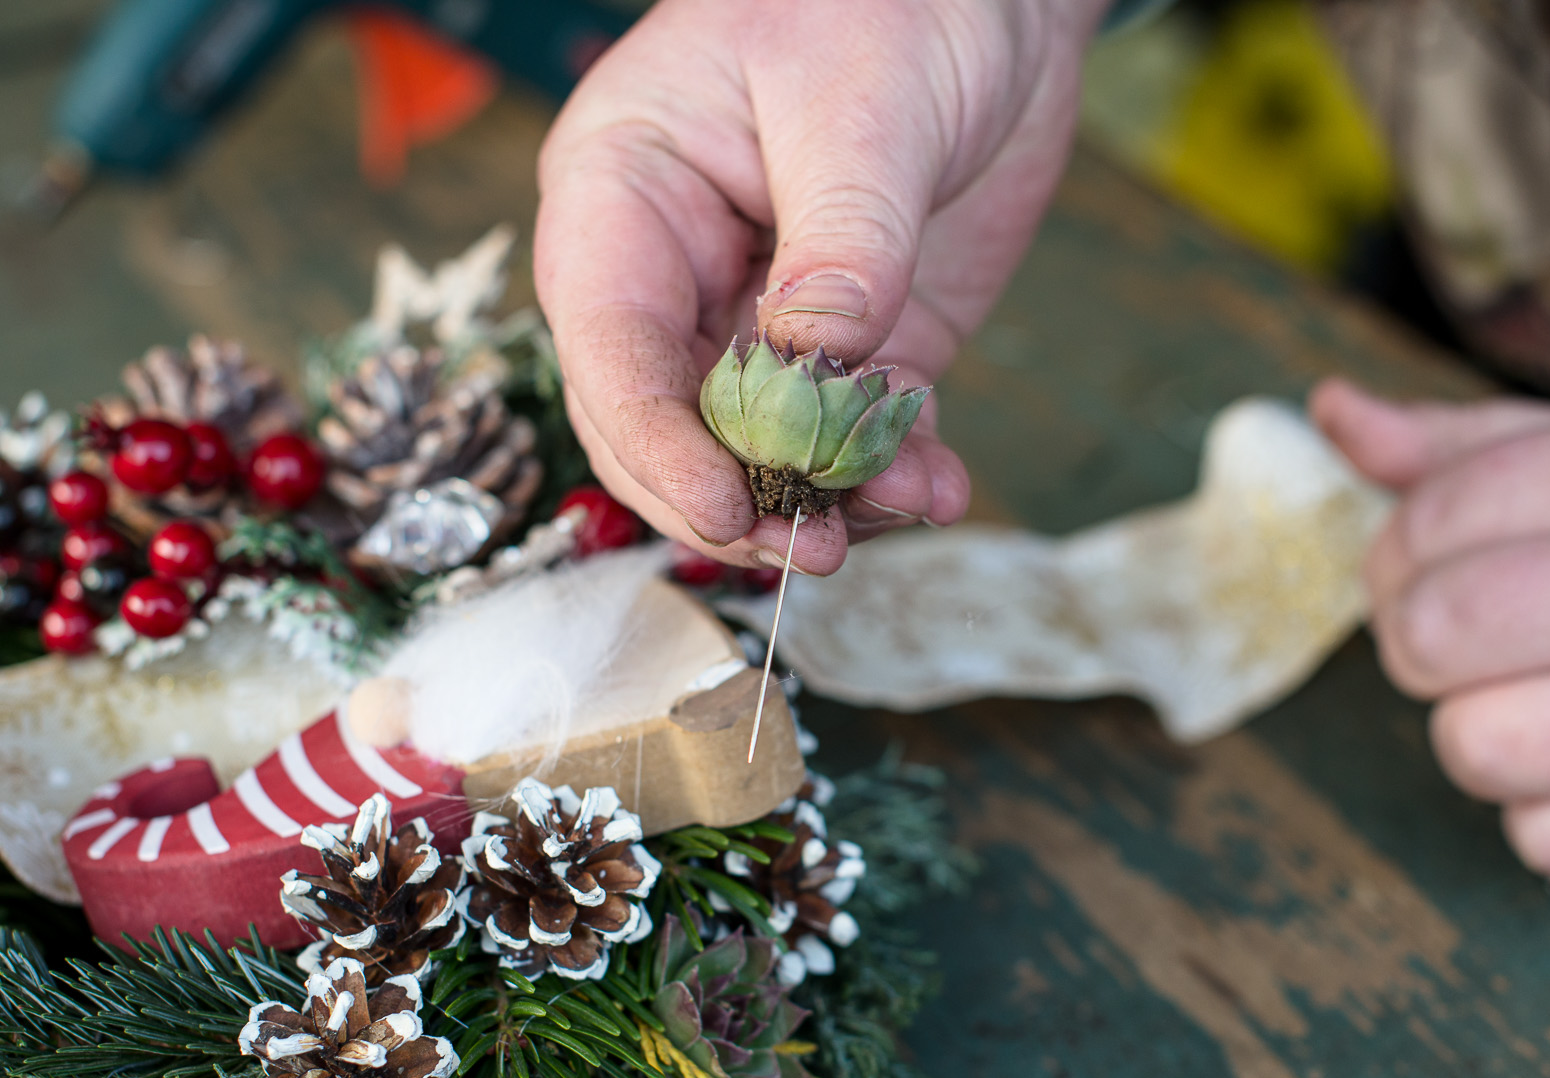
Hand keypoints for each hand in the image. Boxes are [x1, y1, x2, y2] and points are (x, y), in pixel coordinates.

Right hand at [534, 0, 1109, 572]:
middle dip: (739, 499)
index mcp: (625, 199)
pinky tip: (939, 486)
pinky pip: (853, 439)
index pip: (610, 348)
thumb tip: (818, 359)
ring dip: (826, 501)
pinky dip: (893, 477)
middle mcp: (678, 276)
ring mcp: (764, 322)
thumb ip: (842, 237)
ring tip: (904, 508)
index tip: (727, 509)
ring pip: (760, 453)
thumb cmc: (883, 0)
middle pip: (668, 427)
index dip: (657, 445)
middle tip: (817, 550)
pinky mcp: (853, 348)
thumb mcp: (859, 102)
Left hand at [1313, 378, 1549, 887]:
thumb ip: (1465, 445)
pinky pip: (1547, 845)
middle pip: (1431, 636)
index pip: (1427, 520)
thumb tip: (1329, 410)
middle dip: (1423, 650)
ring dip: (1484, 740)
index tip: (1432, 575)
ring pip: (1474, 749)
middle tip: (1478, 649)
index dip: (1396, 559)